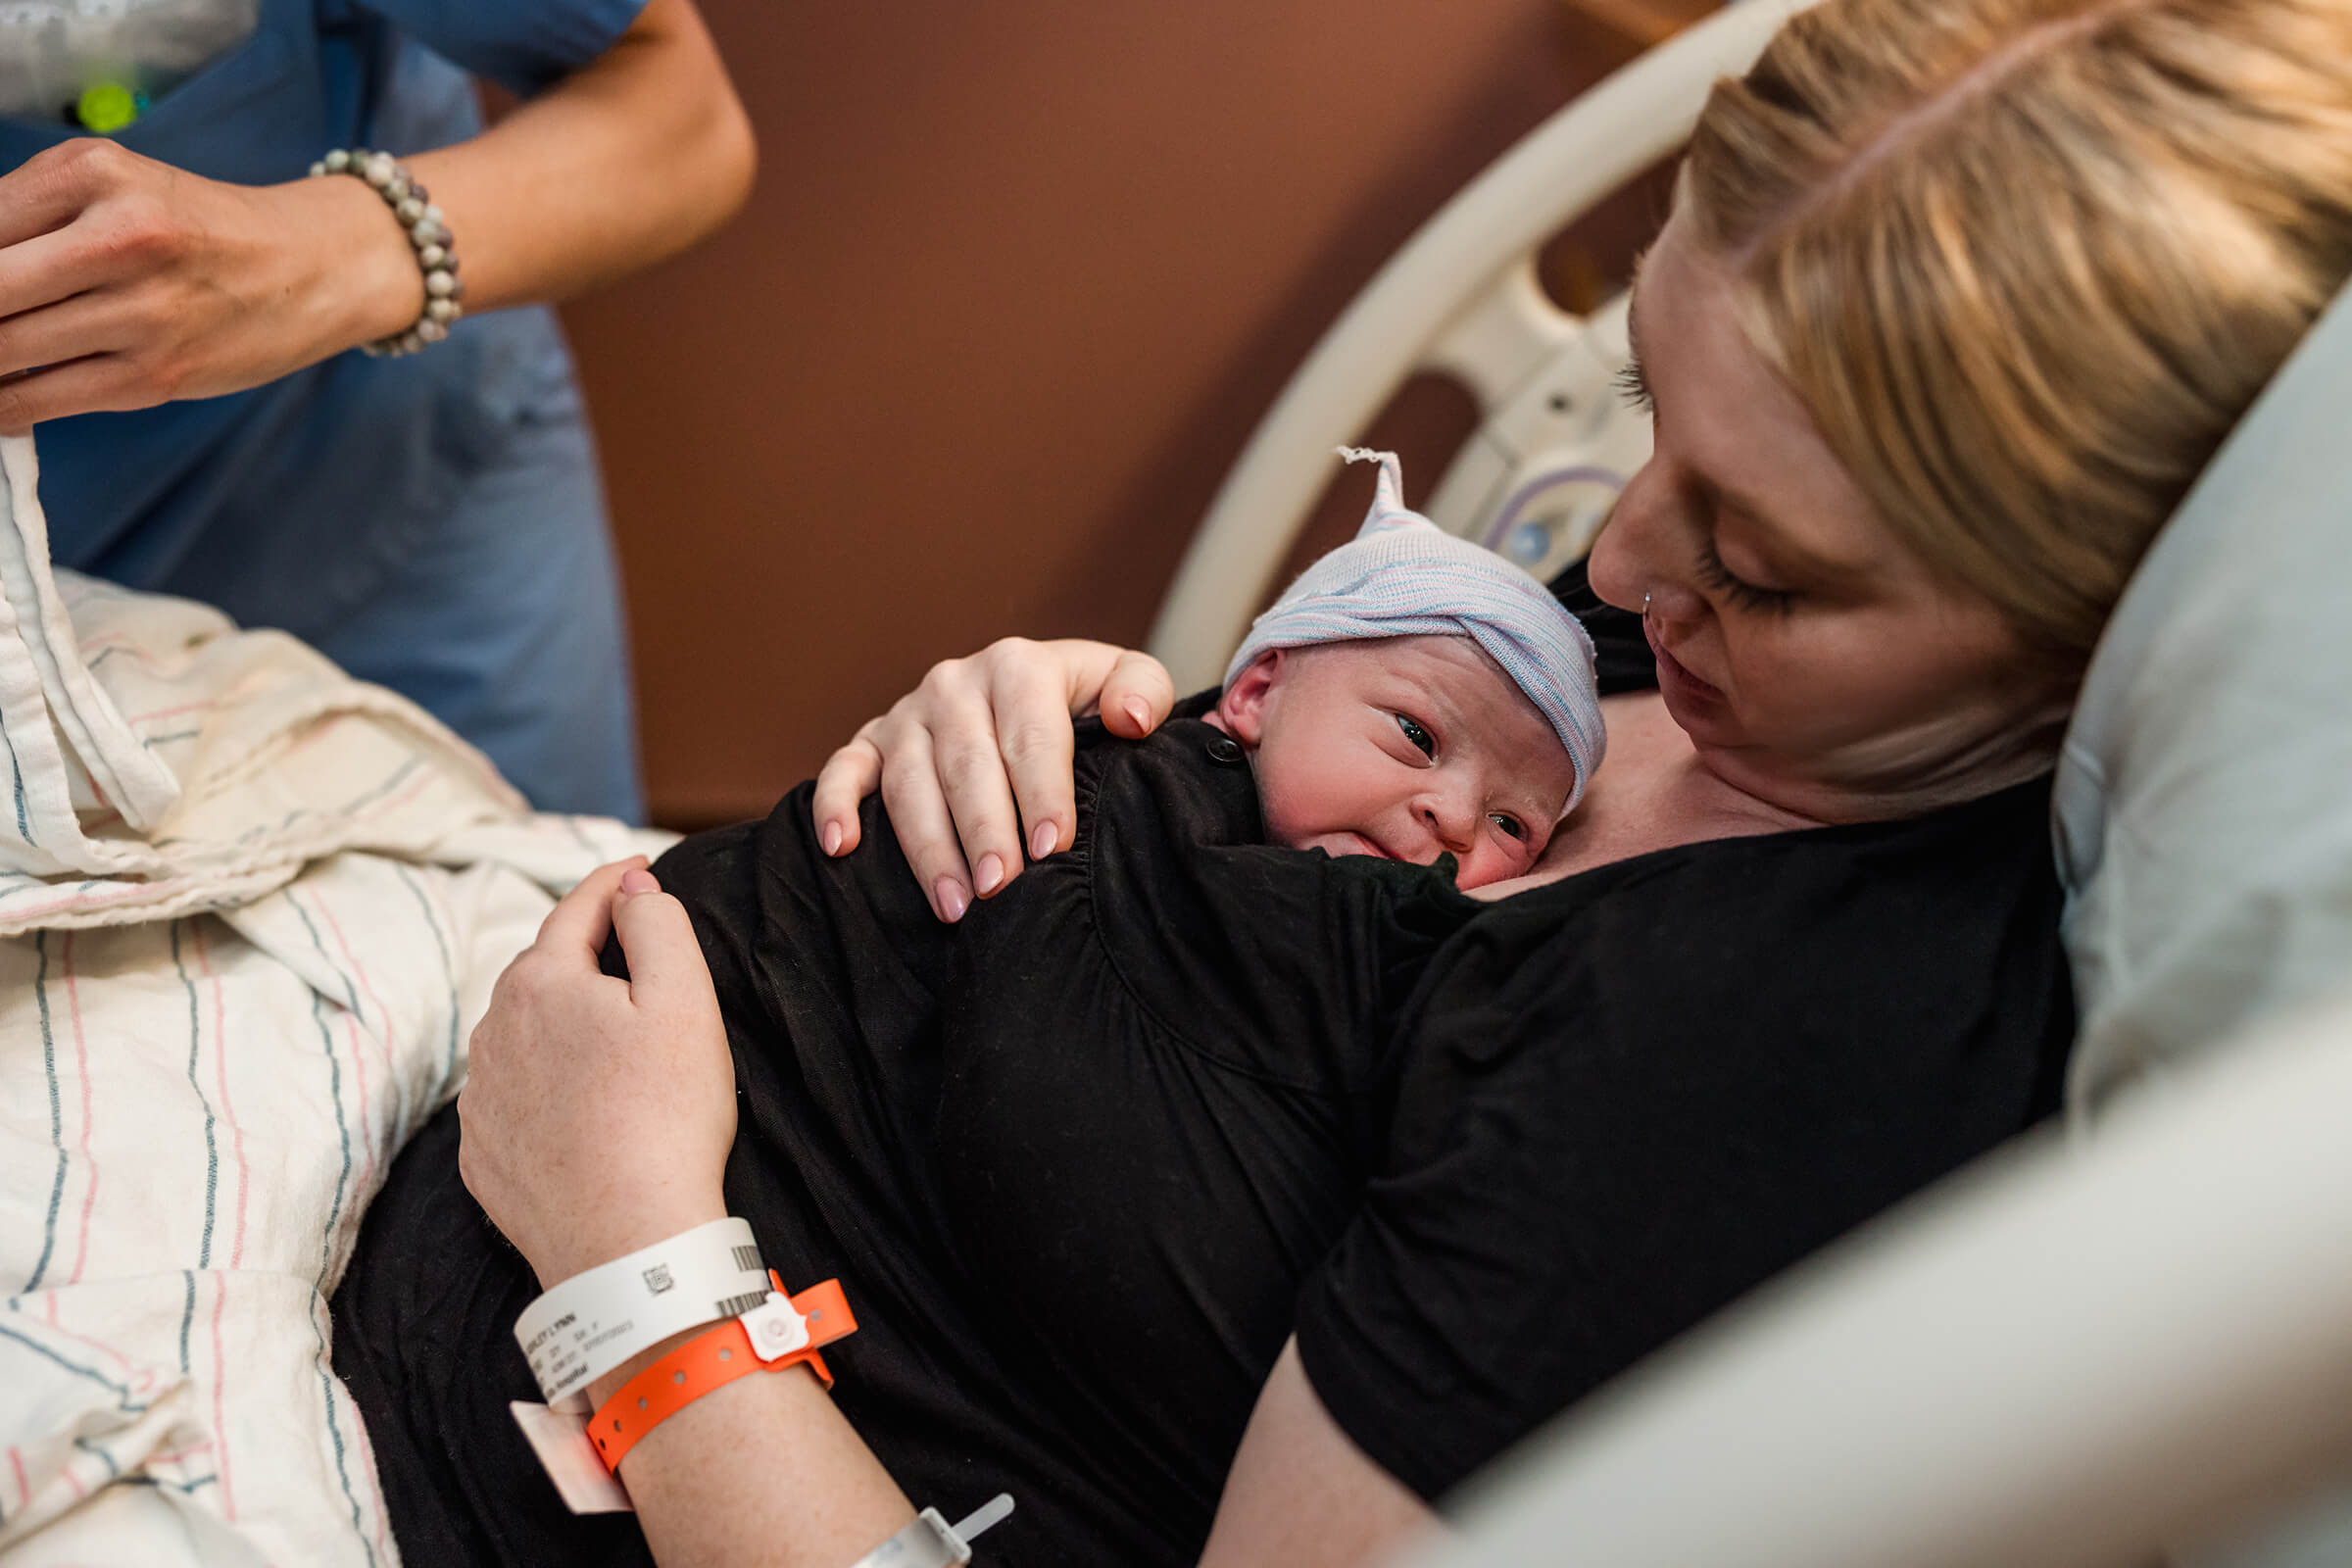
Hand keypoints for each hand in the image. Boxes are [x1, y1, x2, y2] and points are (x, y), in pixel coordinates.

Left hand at [0, 139, 418, 430]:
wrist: (312, 269)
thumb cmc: (200, 231)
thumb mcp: (112, 188)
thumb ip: (25, 217)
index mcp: (95, 174)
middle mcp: (120, 239)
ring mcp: (143, 314)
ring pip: (2, 350)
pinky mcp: (156, 377)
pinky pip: (41, 400)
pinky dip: (3, 405)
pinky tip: (1, 397)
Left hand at [457, 859, 735, 1289]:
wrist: (626, 1245)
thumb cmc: (665, 1117)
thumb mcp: (685, 999)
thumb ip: (657, 924)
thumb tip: (632, 890)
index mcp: (540, 983)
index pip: (578, 909)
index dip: (614, 883)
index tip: (640, 870)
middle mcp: (493, 1033)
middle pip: (544, 970)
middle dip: (586, 952)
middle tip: (636, 951)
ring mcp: (482, 1099)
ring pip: (522, 1033)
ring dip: (562, 1019)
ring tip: (613, 1034)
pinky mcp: (484, 1156)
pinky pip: (514, 1096)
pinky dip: (545, 1082)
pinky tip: (583, 1101)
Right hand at [810, 637, 1174, 920]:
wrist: (1033, 695)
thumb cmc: (1085, 704)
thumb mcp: (1127, 682)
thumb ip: (1142, 692)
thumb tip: (1130, 721)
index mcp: (1019, 665)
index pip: (1030, 734)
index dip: (1042, 792)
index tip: (1052, 847)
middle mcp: (955, 684)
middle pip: (967, 764)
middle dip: (983, 830)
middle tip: (1000, 887)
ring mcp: (908, 714)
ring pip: (908, 780)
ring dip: (926, 844)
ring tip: (954, 905)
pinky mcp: (872, 742)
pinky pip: (844, 770)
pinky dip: (834, 804)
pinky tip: (839, 846)